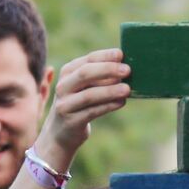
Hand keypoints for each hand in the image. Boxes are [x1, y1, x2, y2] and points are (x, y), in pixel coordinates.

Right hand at [34, 48, 131, 169]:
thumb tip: (124, 67)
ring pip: (89, 95)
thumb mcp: (84, 88)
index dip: (105, 56)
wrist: (60, 133)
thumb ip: (99, 77)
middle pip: (85, 73)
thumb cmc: (79, 105)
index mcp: (68, 72)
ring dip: (110, 91)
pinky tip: (121, 102)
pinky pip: (92, 112)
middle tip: (127, 70)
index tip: (121, 55)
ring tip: (127, 89)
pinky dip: (108, 106)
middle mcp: (63, 86)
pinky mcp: (71, 121)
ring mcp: (65, 104)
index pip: (88, 60)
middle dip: (108, 70)